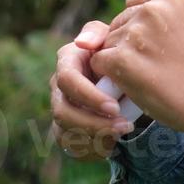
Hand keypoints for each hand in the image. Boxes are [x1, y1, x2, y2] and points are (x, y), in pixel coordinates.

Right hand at [50, 19, 132, 160]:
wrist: (120, 74)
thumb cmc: (115, 52)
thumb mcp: (110, 37)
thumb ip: (96, 34)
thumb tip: (83, 43)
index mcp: (67, 61)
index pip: (67, 81)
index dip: (88, 97)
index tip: (114, 108)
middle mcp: (58, 87)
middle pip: (63, 113)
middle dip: (93, 123)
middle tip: (125, 126)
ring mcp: (60, 109)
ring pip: (66, 133)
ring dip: (96, 137)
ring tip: (124, 132)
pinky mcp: (65, 130)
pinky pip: (73, 148)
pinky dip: (93, 149)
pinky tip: (113, 144)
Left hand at [89, 0, 183, 137]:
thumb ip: (162, 3)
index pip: (134, 2)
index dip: (141, 25)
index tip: (156, 43)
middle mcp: (152, 10)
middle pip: (119, 22)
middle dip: (128, 42)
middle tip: (154, 62)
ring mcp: (135, 34)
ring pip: (108, 42)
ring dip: (119, 59)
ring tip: (147, 74)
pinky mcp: (121, 59)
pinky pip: (99, 61)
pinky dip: (109, 74)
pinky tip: (130, 82)